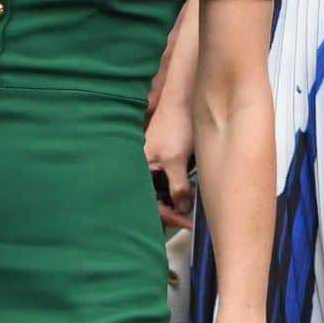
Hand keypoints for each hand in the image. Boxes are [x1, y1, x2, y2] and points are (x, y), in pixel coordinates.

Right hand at [145, 91, 194, 230]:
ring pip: (158, 188)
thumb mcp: (176, 160)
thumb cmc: (175, 125)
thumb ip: (178, 187)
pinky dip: (173, 188)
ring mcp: (151, 160)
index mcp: (138, 166)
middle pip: (150, 197)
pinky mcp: (161, 155)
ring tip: (185, 211)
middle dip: (167, 211)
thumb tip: (181, 209)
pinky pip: (164, 179)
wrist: (182, 99)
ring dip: (171, 200)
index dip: (168, 215)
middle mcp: (140, 165)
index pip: (149, 201)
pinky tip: (184, 192)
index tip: (185, 223)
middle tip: (185, 221)